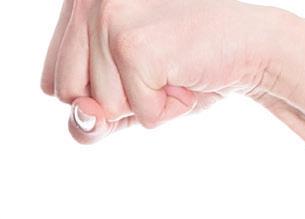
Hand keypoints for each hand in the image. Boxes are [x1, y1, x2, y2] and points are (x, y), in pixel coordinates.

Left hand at [39, 0, 287, 141]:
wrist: (252, 49)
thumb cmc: (183, 72)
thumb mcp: (121, 104)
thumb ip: (86, 120)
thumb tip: (83, 114)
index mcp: (78, 5)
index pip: (52, 84)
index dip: (93, 95)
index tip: (134, 66)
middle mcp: (87, 2)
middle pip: (66, 96)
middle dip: (113, 102)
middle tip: (155, 69)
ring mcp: (108, 19)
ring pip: (99, 108)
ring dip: (142, 105)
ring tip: (172, 69)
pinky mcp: (133, 45)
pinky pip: (134, 114)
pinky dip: (164, 110)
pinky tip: (185, 76)